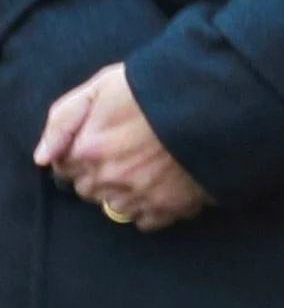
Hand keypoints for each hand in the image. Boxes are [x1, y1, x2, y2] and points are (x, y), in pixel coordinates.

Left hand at [38, 63, 206, 229]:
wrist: (216, 99)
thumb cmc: (156, 88)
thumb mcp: (102, 86)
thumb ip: (64, 120)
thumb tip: (42, 158)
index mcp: (87, 148)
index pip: (65, 168)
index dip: (83, 155)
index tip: (102, 143)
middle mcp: (108, 177)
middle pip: (90, 191)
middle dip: (102, 176)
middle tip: (128, 154)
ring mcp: (140, 195)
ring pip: (116, 208)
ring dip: (126, 194)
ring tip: (149, 170)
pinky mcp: (170, 207)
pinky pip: (148, 221)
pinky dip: (153, 208)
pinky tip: (165, 186)